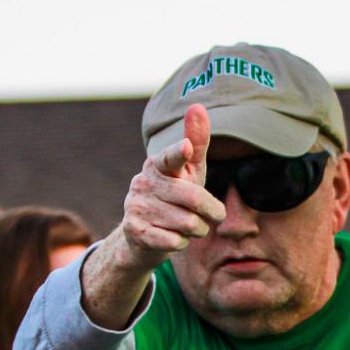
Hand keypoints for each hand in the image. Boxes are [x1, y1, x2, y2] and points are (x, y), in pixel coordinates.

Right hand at [80, 104, 226, 328]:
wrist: (141, 238)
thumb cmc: (173, 198)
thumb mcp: (188, 171)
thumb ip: (196, 141)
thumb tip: (197, 105)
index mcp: (157, 165)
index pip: (170, 158)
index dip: (180, 153)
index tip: (187, 147)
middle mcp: (142, 183)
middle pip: (192, 198)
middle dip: (211, 211)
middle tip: (214, 215)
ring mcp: (136, 207)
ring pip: (188, 223)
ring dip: (198, 230)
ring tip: (189, 227)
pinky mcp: (135, 231)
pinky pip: (175, 241)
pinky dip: (182, 243)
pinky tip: (174, 238)